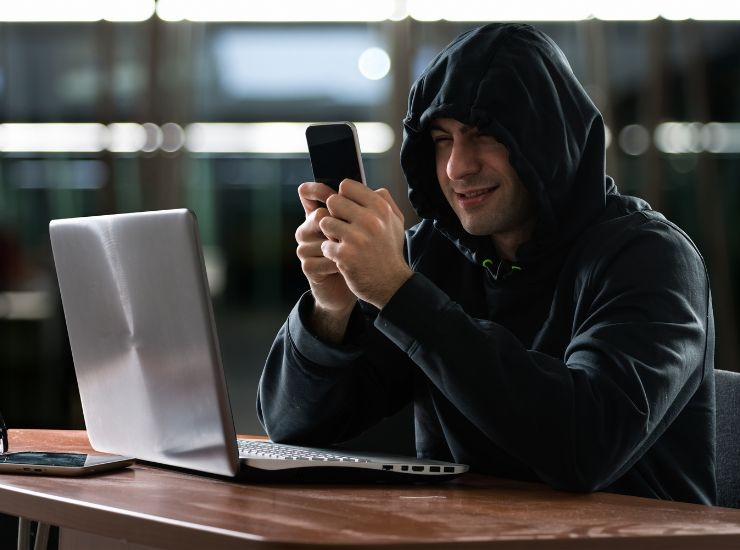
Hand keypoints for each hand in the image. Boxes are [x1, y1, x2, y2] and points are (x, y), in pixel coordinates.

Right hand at [296, 181, 357, 340]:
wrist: (357, 284)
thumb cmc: (359, 252)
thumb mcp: (364, 229)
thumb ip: (367, 209)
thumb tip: (378, 190)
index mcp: (317, 215)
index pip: (309, 195)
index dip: (316, 191)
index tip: (332, 192)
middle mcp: (307, 229)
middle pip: (319, 215)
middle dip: (341, 225)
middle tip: (356, 234)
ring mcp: (305, 248)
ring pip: (322, 238)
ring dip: (343, 246)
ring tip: (355, 252)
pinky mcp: (308, 267)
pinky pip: (324, 259)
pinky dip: (339, 263)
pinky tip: (346, 266)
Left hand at [319, 179, 412, 308]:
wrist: (391, 284)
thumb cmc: (389, 251)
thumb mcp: (395, 222)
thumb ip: (385, 201)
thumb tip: (372, 187)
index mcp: (380, 208)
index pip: (346, 186)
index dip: (343, 197)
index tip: (347, 210)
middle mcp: (370, 220)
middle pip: (332, 201)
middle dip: (335, 214)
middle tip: (342, 228)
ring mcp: (357, 238)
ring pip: (325, 222)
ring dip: (330, 233)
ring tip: (341, 242)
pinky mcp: (345, 255)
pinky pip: (325, 245)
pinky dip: (330, 252)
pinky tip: (342, 258)